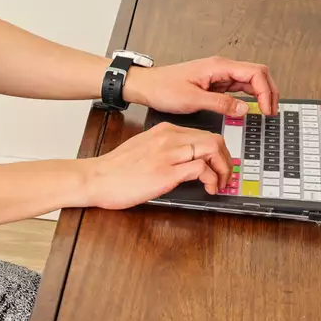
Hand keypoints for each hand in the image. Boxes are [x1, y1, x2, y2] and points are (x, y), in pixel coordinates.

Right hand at [79, 122, 231, 208]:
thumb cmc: (113, 170)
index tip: (219, 163)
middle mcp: (169, 138)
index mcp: (163, 131)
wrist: (94, 178)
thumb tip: (180, 162)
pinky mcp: (167, 172)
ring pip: (212, 150)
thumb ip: (162, 150)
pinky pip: (201, 169)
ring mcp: (169, 154)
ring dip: (223, 168)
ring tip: (221, 183)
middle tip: (226, 175)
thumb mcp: (141, 150)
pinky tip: (209, 189)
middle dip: (226, 158)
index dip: (217, 150)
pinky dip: (211, 179)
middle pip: (213, 139)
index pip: (202, 133)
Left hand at [123, 55, 278, 116]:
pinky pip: (237, 87)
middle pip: (257, 74)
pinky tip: (249, 107)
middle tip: (271, 110)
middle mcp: (221, 67)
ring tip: (265, 110)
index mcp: (219, 67)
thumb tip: (243, 109)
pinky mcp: (214, 83)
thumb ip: (220, 104)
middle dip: (269, 91)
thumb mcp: (192, 99)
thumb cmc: (163, 88)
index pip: (255, 73)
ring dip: (260, 94)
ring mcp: (219, 75)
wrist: (147, 86)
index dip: (266, 90)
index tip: (267, 108)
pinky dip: (247, 97)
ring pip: (249, 80)